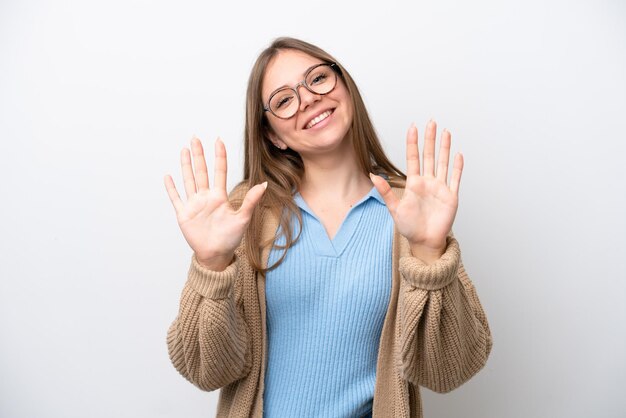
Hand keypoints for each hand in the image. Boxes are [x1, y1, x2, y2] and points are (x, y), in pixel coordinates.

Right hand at [164, 137, 266, 270]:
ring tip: (184, 150)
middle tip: (195, 138)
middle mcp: (206, 197)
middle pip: (201, 171)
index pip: (219, 171)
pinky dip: (171, 188)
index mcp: (219, 197)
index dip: (219, 156)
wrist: (216, 255)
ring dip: (186, 165)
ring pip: (188, 180)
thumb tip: (264, 184)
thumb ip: (251, 200)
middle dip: (198, 154)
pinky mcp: (184, 214)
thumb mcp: (243, 218)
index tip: (218, 140)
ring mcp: (194, 205)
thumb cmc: (231, 239)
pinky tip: (168, 176)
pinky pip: (176, 198)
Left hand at [371, 120, 462, 262]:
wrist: (424, 241)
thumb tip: (372, 175)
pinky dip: (457, 167)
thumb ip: (386, 191)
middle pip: (430, 156)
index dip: (413, 143)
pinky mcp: (451, 196)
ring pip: (444, 163)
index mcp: (414, 183)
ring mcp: (440, 188)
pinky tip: (458, 154)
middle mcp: (428, 182)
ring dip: (445, 148)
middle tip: (431, 122)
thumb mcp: (394, 208)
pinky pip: (455, 178)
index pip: (413, 158)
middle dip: (430, 139)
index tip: (413, 127)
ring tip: (445, 132)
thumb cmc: (409, 227)